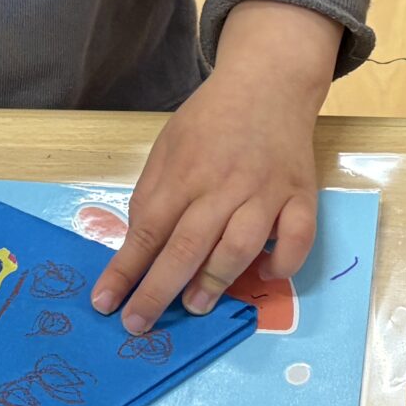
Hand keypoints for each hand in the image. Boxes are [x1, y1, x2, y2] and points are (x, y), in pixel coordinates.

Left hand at [90, 0, 339, 333]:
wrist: (268, 81)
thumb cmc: (211, 119)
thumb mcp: (168, 146)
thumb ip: (153, 194)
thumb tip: (137, 245)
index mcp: (184, 172)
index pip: (148, 230)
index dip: (125, 271)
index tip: (105, 303)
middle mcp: (224, 184)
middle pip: (188, 245)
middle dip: (159, 291)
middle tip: (139, 324)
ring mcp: (266, 190)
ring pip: (241, 245)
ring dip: (215, 281)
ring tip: (195, 305)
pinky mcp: (300, 194)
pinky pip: (298, 236)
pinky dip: (284, 262)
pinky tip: (265, 276)